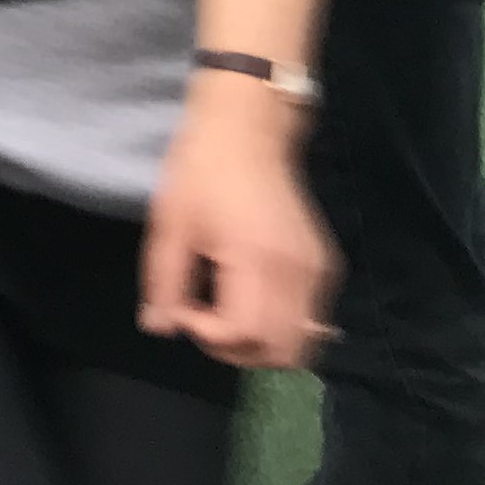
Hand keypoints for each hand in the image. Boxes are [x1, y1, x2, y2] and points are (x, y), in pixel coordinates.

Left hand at [141, 89, 337, 370]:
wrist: (248, 130)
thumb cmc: (202, 172)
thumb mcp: (169, 225)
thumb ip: (164, 283)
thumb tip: (159, 329)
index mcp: (258, 261)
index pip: (247, 336)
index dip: (209, 337)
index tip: (183, 309)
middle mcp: (299, 275)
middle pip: (282, 354)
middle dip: (237, 351)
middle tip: (203, 320)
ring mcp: (318, 272)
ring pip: (303, 345)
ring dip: (261, 344)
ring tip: (224, 310)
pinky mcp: (325, 267)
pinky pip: (310, 320)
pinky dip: (279, 327)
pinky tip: (247, 298)